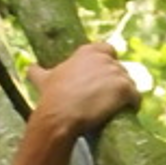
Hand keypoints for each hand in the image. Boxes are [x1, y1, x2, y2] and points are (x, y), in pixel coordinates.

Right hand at [26, 41, 140, 138]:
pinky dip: (134, 105)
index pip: (108, 50)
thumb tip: (29, 68)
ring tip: (116, 109)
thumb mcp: (44, 79)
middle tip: (107, 99)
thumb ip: (38, 71)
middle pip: (120, 69)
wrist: (60, 115)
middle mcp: (104, 58)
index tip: (103, 80)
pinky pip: (136, 97)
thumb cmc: (52, 97)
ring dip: (125, 96)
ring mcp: (116, 73)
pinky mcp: (125, 89)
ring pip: (130, 83)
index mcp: (88, 51)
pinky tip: (126, 113)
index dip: (108, 65)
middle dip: (116, 83)